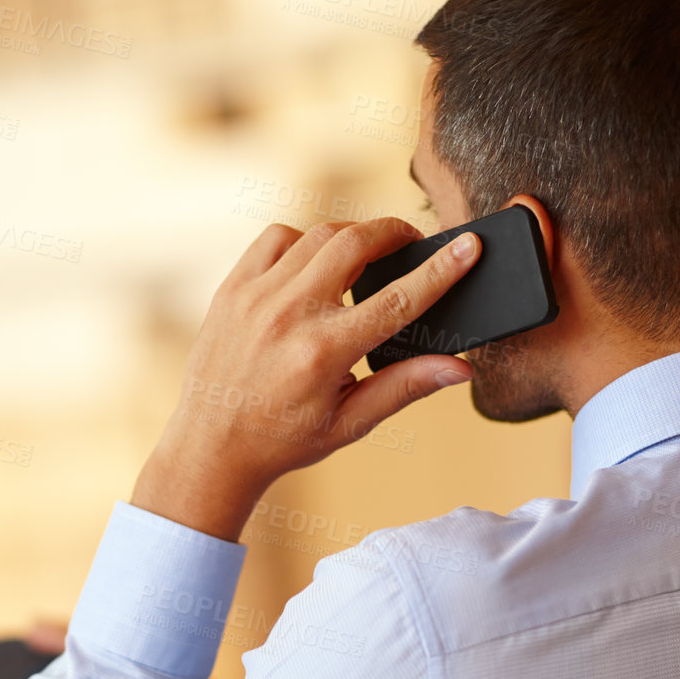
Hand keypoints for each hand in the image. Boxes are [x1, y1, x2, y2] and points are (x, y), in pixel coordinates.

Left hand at [131, 217, 480, 540]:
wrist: (211, 446)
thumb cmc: (284, 439)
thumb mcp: (351, 422)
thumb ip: (406, 387)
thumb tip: (461, 368)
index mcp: (324, 353)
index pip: (398, 299)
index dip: (440, 269)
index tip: (468, 245)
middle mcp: (289, 316)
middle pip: (356, 244)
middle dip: (394, 233)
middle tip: (412, 242)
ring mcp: (256, 296)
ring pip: (318, 235)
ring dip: (352, 237)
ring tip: (368, 255)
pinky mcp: (233, 287)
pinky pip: (277, 238)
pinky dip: (304, 241)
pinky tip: (315, 265)